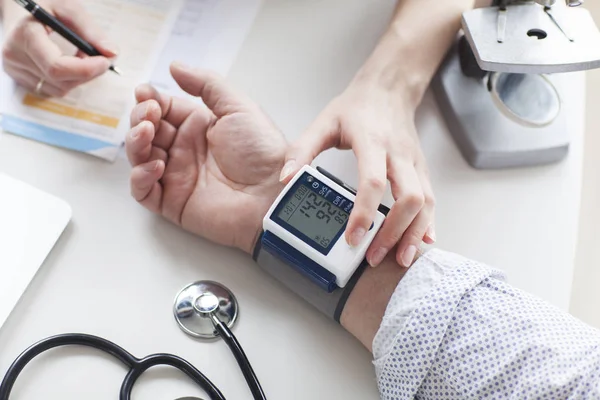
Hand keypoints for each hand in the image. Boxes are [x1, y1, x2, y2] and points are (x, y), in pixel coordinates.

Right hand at [1, 0, 115, 96]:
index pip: (56, 67)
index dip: (85, 69)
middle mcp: (15, 56)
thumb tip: (112, 54)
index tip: (105, 61)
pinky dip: (69, 81)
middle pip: (61, 81)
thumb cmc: (46, 6)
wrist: (21, 12)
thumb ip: (91, 31)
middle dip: (87, 73)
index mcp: (24, 35)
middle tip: (101, 59)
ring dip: (80, 77)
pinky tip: (70, 64)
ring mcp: (15, 70)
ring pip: (60, 89)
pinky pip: (54, 90)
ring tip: (82, 57)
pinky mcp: (21, 80)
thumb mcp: (68, 8)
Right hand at [126, 62, 286, 253]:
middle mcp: (185, 150)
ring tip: (146, 133)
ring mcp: (177, 176)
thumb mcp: (238, 107)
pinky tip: (155, 165)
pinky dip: (140, 177)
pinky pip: (143, 191)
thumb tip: (174, 66)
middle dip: (140, 118)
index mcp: (199, 127)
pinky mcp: (173, 203)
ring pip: (139, 158)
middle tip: (149, 114)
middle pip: (146, 131)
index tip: (145, 93)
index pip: (163, 109)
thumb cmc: (262, 152)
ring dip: (135, 143)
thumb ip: (206, 84)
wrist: (273, 195)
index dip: (151, 100)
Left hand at [279, 81, 434, 267]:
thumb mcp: (323, 122)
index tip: (353, 237)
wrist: (388, 89)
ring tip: (401, 259)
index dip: (364, 213)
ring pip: (425, 202)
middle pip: (408, 197)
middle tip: (373, 256)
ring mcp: (414, 162)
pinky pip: (431, 199)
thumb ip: (302, 150)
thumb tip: (287, 179)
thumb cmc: (356, 108)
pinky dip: (428, 223)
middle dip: (394, 231)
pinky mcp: (421, 169)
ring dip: (414, 233)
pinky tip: (422, 241)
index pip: (373, 182)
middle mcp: (398, 154)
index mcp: (372, 141)